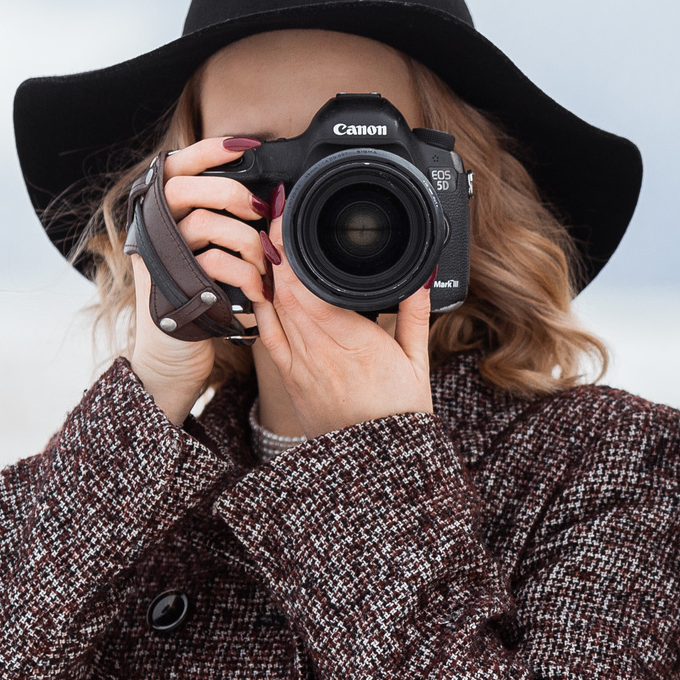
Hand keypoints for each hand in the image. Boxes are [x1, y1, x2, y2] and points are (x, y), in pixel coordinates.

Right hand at [126, 135, 275, 423]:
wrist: (175, 358)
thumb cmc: (200, 303)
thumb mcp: (212, 258)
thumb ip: (226, 225)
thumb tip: (269, 198)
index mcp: (163, 218)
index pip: (174, 168)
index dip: (207, 151)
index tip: (245, 144)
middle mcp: (153, 233)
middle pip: (183, 188)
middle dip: (230, 192)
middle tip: (260, 209)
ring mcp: (158, 260)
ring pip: (202, 224)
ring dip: (246, 240)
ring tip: (267, 263)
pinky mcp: (169, 286)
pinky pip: (211, 263)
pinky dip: (243, 274)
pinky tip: (258, 290)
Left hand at [250, 199, 435, 437]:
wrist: (377, 465)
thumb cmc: (399, 415)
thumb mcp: (417, 360)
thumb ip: (414, 312)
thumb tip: (419, 273)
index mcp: (352, 342)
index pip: (305, 284)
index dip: (289, 247)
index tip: (287, 214)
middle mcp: (317, 352)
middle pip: (279, 288)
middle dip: (272, 248)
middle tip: (273, 215)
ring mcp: (297, 366)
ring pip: (267, 307)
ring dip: (263, 272)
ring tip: (266, 241)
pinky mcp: (287, 378)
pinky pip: (265, 333)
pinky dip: (260, 304)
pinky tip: (262, 286)